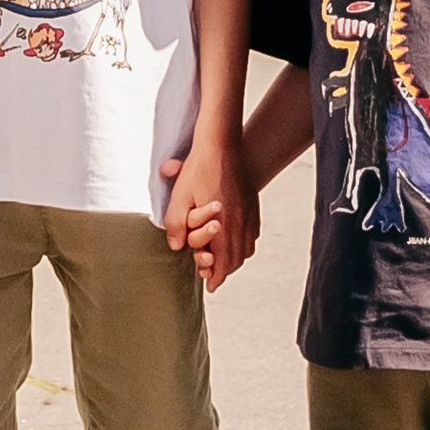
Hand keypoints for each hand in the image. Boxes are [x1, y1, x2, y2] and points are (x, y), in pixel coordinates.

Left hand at [161, 140, 256, 290]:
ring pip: (247, 246)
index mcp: (223, 224)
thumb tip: (176, 246)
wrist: (222, 143)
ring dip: (235, 258)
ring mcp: (249, 212)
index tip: (211, 286)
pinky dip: (244, 243)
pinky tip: (235, 239)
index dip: (216, 277)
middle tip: (214, 277)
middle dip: (225, 271)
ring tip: (223, 261)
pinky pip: (252, 232)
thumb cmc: (199, 169)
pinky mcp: (253, 203)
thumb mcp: (180, 197)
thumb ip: (176, 224)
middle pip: (237, 258)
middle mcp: (241, 222)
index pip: (223, 261)